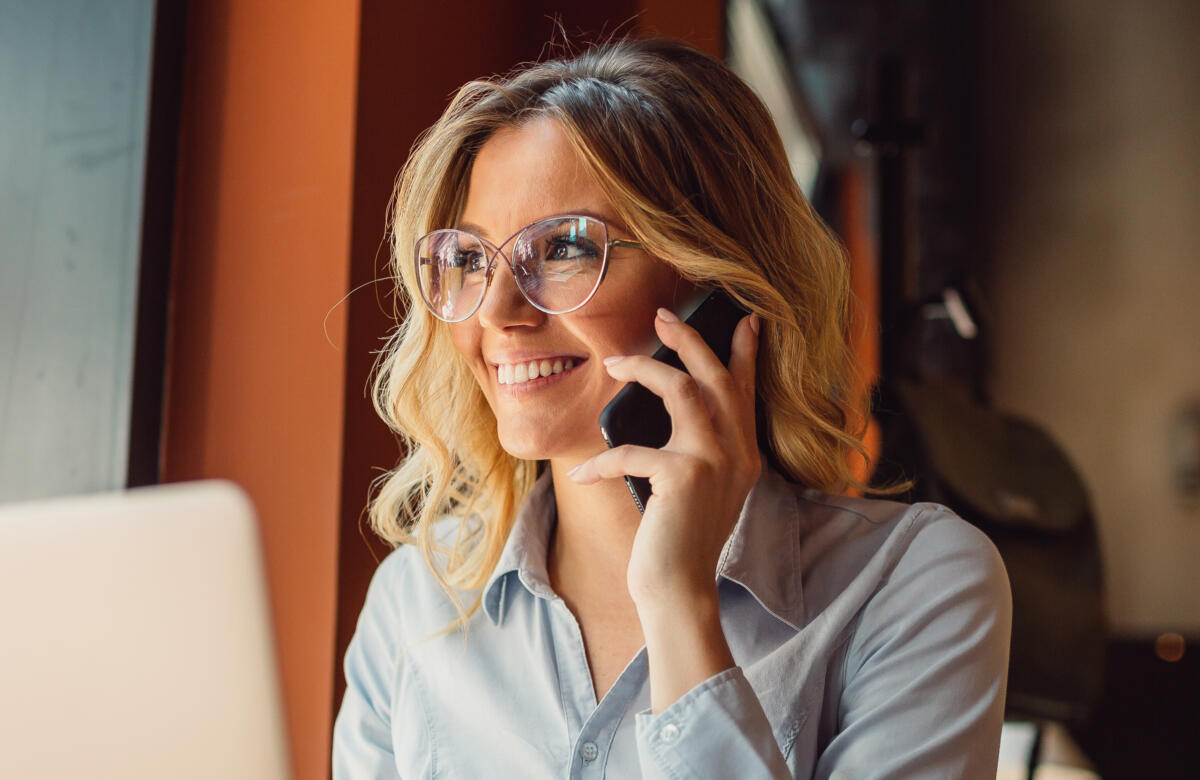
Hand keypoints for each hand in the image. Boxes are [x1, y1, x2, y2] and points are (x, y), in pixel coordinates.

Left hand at [568, 307, 761, 610]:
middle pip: (716, 377)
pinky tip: (580, 472)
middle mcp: (737, 453)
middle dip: (689, 339)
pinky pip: (633, 450)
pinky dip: (601, 460)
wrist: (680, 590)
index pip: (746, 391)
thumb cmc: (679, 540)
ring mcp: (713, 462)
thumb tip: (672, 408)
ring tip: (616, 362)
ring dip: (645, 369)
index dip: (744, 353)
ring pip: (683, 390)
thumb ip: (698, 451)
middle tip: (662, 315)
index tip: (745, 319)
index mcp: (744, 454)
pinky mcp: (683, 478)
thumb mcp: (699, 489)